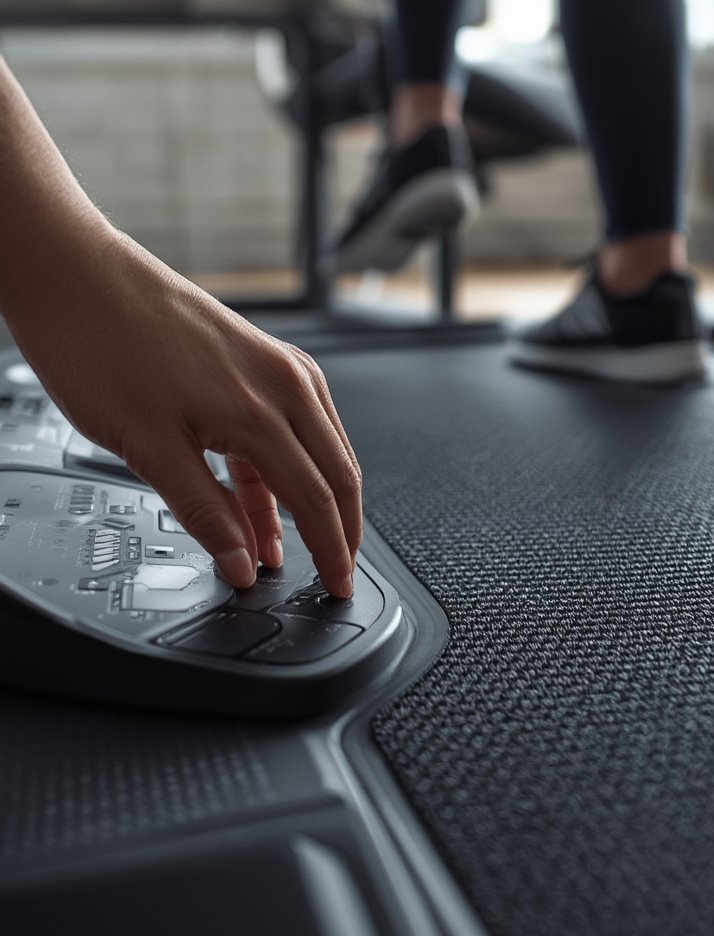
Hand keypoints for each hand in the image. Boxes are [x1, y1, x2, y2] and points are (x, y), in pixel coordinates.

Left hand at [11, 229, 361, 596]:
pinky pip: (291, 425)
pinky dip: (283, 469)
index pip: (319, 499)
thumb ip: (205, 513)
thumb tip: (242, 563)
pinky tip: (262, 501)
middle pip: (338, 473)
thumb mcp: (149, 450)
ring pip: (319, 449)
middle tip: (333, 572)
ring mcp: (276, 365)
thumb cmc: (101, 346)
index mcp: (264, 408)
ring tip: (287, 548)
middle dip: (341, 530)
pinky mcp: (259, 358)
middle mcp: (285, 381)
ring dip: (311, 501)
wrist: (74, 275)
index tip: (337, 585)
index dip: (332, 551)